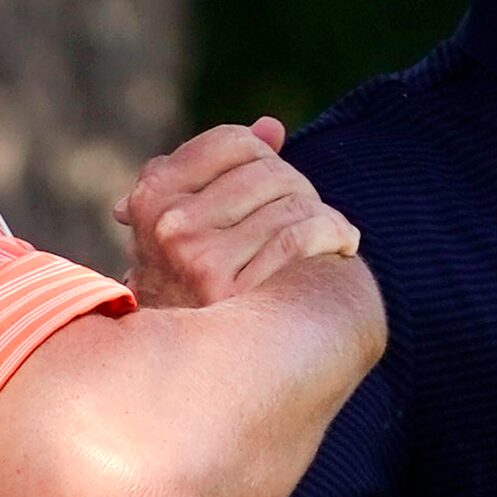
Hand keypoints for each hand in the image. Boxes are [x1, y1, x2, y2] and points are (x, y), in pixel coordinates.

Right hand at [114, 118, 361, 307]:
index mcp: (153, 196)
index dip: (265, 157)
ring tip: (333, 233)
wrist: (183, 368)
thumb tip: (273, 128)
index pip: (231, 143)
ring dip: (323, 216)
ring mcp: (198, 256)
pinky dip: (332, 235)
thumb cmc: (192, 286)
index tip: (279, 184)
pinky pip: (299, 237)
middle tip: (310, 213)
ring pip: (290, 202)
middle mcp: (170, 223)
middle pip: (268, 171)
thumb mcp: (188, 222)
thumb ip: (220, 171)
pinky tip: (344, 246)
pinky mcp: (229, 288)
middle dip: (298, 190)